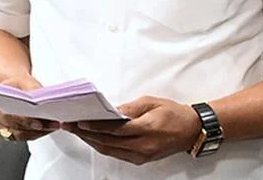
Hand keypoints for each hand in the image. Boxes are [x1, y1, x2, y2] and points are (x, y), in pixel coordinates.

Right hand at [0, 75, 59, 142]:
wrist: (15, 88)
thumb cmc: (18, 85)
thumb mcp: (24, 81)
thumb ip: (32, 91)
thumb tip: (43, 104)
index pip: (7, 115)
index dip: (24, 120)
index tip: (39, 123)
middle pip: (14, 127)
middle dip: (35, 128)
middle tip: (51, 125)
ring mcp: (0, 127)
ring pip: (20, 135)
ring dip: (38, 132)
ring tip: (53, 126)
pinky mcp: (10, 133)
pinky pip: (24, 137)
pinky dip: (37, 134)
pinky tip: (47, 128)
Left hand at [66, 96, 200, 165]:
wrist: (191, 130)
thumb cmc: (173, 113)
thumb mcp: (151, 102)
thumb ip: (129, 108)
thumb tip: (110, 111)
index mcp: (147, 129)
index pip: (114, 130)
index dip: (95, 126)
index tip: (79, 122)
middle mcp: (143, 146)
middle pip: (108, 142)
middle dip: (86, 134)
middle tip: (70, 126)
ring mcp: (142, 155)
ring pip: (110, 150)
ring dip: (91, 141)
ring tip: (76, 131)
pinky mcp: (141, 159)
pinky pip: (116, 153)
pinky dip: (102, 146)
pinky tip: (92, 138)